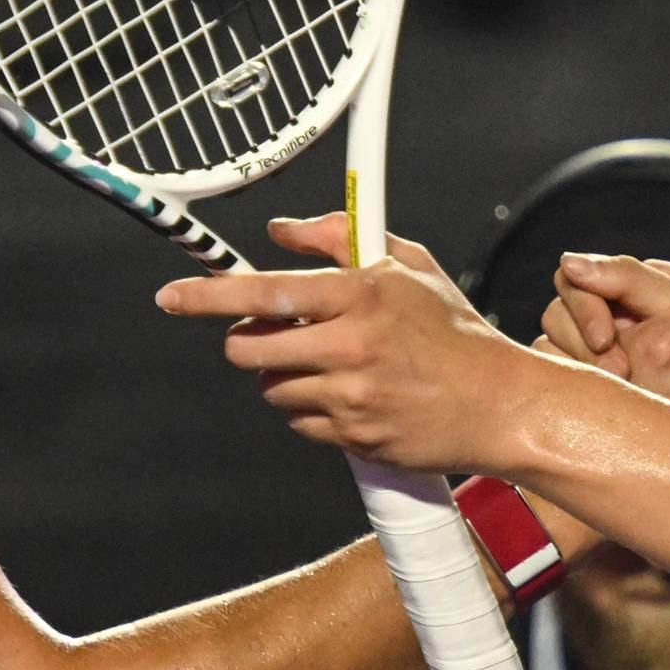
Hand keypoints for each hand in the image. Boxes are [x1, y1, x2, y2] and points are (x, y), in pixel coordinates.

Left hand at [156, 214, 541, 474]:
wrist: (499, 402)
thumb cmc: (453, 329)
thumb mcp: (408, 264)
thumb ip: (338, 237)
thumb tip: (279, 232)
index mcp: (360, 295)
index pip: (263, 291)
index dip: (207, 295)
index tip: (170, 296)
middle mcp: (351, 345)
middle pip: (248, 348)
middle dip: (247, 341)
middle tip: (272, 333)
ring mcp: (350, 396)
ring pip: (271, 388)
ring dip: (285, 377)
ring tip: (333, 365)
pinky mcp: (353, 438)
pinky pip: (299, 424)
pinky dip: (312, 411)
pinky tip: (351, 396)